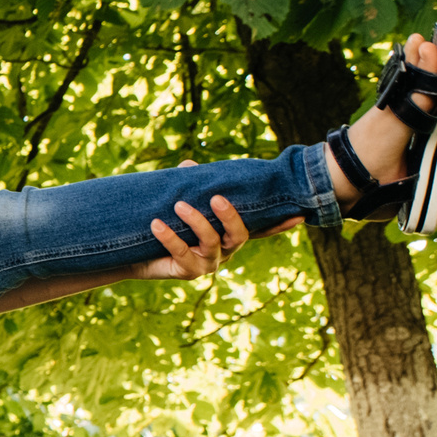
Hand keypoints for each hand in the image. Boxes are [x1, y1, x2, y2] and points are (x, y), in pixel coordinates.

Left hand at [136, 180, 289, 280]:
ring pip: (212, 243)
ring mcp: (209, 263)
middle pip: (240, 235)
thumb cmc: (164, 223)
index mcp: (229, 233)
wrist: (136, 253)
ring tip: (179, 205)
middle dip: (230, 216)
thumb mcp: (178, 202)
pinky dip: (170, 237)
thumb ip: (190, 186)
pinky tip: (156, 224)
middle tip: (216, 198)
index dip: (279, 224)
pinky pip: (183, 253)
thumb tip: (190, 165)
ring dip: (198, 222)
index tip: (299, 214)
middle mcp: (225, 250)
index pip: (259, 228)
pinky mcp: (189, 272)